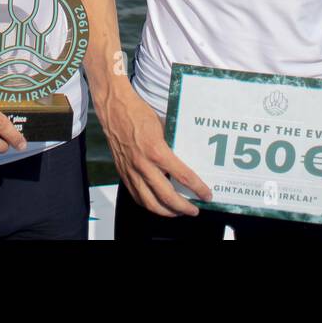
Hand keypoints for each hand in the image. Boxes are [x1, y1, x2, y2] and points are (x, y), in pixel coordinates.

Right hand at [98, 87, 212, 216]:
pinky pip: (136, 196)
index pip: (182, 176)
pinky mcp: (123, 173)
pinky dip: (149, 205)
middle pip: (167, 197)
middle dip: (183, 208)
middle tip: (194, 210)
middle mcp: (144, 165)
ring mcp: (131, 171)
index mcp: (157, 151)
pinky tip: (157, 205)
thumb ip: (174, 144)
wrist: (114, 110)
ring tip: (177, 212)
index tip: (206, 194)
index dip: (197, 188)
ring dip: (166, 211)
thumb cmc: (139, 114)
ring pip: (150, 202)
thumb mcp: (163, 126)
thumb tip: (188, 155)